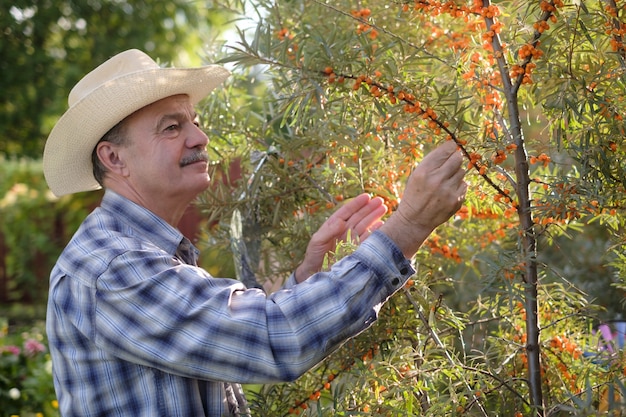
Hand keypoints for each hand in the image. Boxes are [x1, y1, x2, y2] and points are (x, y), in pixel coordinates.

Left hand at [294, 193, 386, 282]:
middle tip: (380, 200)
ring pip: (365, 225)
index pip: (347, 211)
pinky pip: (367, 239)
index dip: (356, 203)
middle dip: (369, 208)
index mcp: (334, 225)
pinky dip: (374, 232)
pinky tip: (381, 225)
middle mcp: (344, 230)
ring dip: (374, 217)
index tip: (366, 196)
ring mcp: (351, 239)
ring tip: (384, 208)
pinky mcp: (357, 249)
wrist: (316, 272)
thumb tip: (341, 221)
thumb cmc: (314, 255)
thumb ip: (329, 231)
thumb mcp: (317, 241)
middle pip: (359, 216)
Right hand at [380, 140, 466, 257]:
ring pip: (462, 171)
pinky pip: (464, 184)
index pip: (448, 149)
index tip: (451, 148)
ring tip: (445, 182)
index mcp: (424, 170)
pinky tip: (448, 192)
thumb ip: (433, 161)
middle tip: (449, 165)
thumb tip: (453, 147)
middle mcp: (437, 179)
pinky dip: (458, 186)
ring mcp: (448, 191)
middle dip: (455, 159)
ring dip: (455, 174)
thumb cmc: (415, 193)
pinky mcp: (456, 200)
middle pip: (458, 158)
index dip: (451, 147)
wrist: (415, 219)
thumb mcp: (417, 174)